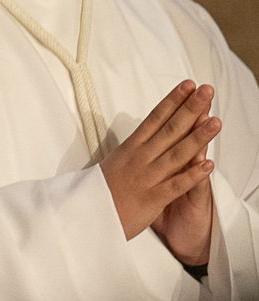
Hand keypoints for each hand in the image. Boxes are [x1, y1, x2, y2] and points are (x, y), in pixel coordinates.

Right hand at [100, 81, 219, 241]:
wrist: (83, 214)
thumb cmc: (100, 190)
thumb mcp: (114, 162)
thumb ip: (133, 150)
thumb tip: (146, 135)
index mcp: (130, 147)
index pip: (155, 118)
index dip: (173, 101)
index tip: (188, 85)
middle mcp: (139, 158)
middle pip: (169, 129)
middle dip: (190, 109)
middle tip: (206, 90)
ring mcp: (146, 177)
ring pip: (176, 154)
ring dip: (198, 137)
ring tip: (216, 122)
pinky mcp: (151, 199)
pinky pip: (175, 186)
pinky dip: (192, 175)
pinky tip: (209, 165)